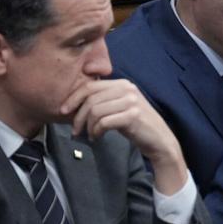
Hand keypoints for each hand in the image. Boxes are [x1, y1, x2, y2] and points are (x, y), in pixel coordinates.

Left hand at [61, 79, 187, 193]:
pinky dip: (96, 131)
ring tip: (90, 135)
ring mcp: (131, 101)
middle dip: (78, 116)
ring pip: (95, 111)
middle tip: (75, 130)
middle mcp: (127, 89)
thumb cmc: (136, 125)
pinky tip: (98, 137)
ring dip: (88, 126)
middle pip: (90, 99)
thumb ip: (105, 100)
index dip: (74, 98)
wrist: (159, 139)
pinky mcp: (132, 115)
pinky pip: (103, 122)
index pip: (91, 86)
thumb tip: (75, 102)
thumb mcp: (120, 107)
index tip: (64, 111)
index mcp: (122, 84)